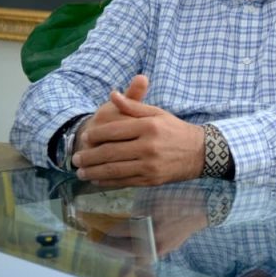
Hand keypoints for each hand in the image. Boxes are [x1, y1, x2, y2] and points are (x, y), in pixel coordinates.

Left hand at [73, 74, 204, 186]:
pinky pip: (123, 181)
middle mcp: (148, 146)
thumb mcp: (157, 113)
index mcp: (148, 127)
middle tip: (75, 157)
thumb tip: (112, 95)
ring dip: (93, 171)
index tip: (85, 137)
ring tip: (80, 171)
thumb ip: (133, 106)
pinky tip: (97, 179)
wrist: (200, 152)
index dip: (94, 135)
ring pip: (113, 169)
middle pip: (109, 152)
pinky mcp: (150, 179)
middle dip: (88, 156)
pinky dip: (107, 181)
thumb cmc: (175, 130)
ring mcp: (149, 165)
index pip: (113, 131)